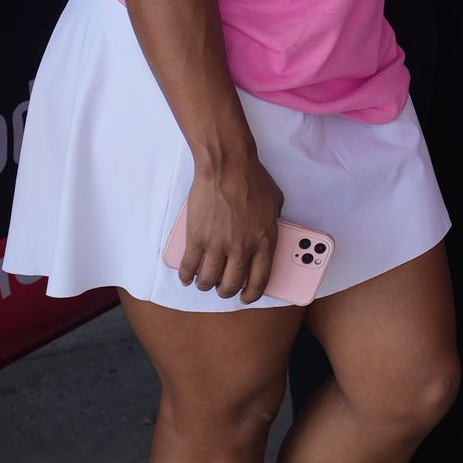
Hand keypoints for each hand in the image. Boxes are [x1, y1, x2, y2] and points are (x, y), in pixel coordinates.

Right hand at [173, 151, 283, 304]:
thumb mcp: (277, 202)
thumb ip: (274, 223)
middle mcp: (242, 248)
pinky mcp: (197, 238)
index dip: (251, 294)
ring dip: (205, 285)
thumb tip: (270, 234)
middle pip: (231, 284)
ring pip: (209, 280)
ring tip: (204, 282)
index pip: (259, 279)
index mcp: (265, 241)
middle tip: (223, 289)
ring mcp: (218, 244)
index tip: (246, 297)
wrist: (227, 165)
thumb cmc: (253, 179)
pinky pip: (189, 266)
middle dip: (226, 291)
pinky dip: (186, 275)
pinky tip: (186, 277)